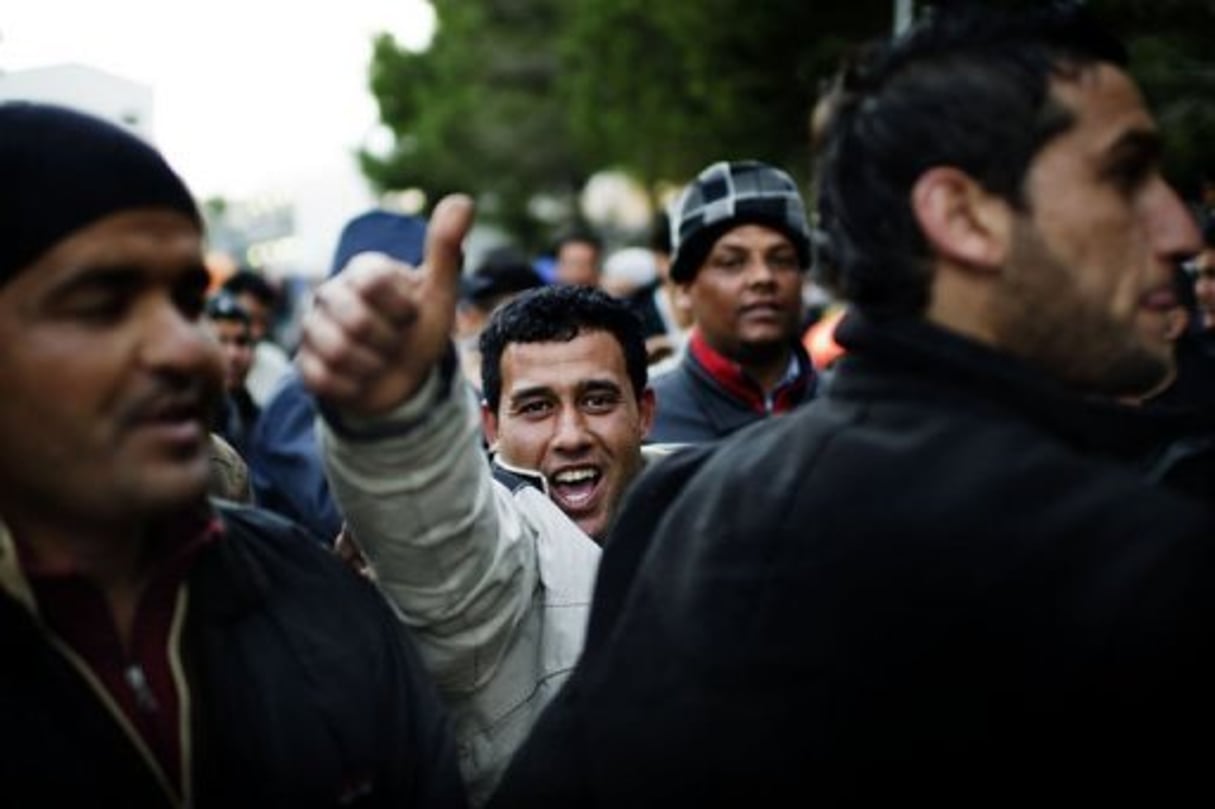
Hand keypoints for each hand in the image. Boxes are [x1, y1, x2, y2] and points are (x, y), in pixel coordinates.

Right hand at [298, 194, 474, 414]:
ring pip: (337, 353)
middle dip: (389, 341)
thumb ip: (444, 249)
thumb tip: (463, 201)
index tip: (410, 315)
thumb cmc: (420, 327)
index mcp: (362, 270)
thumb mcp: (438, 292)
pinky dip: (354, 387)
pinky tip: (362, 379)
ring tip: (380, 361)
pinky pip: (324, 380)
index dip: (400, 308)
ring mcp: (312, 328)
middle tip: (397, 342)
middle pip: (355, 322)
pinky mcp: (305, 364)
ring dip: (372, 366)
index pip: (372, 281)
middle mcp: (330, 294)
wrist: (405, 378)